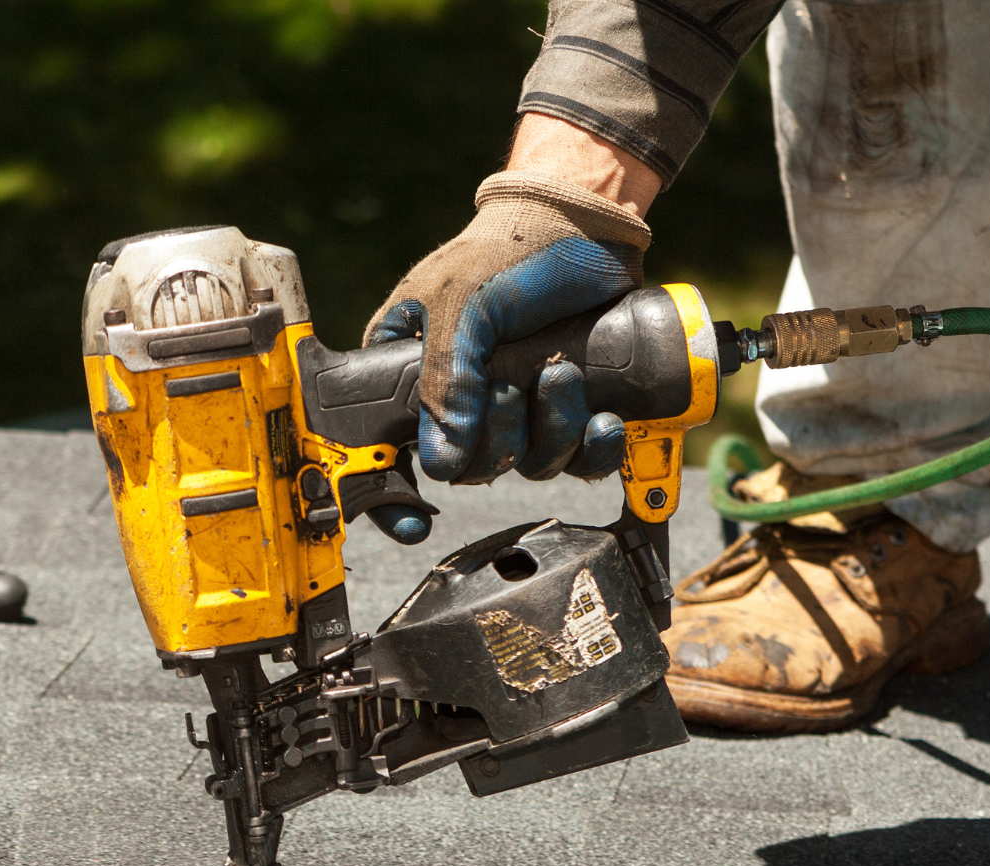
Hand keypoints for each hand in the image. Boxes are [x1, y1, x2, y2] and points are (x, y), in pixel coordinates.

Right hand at [366, 170, 651, 488]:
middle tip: (511, 389)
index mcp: (410, 371)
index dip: (391, 493)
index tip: (410, 519)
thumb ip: (445, 377)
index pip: (385, 448)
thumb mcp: (462, 304)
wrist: (588, 223)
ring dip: (551, 433)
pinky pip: (576, 459)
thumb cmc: (510, 248)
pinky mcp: (567, 407)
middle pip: (468, 468)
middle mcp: (460, 397)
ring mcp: (516, 405)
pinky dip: (593, 449)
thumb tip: (441, 460)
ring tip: (564, 377)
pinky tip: (604, 421)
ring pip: (525, 465)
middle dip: (500, 441)